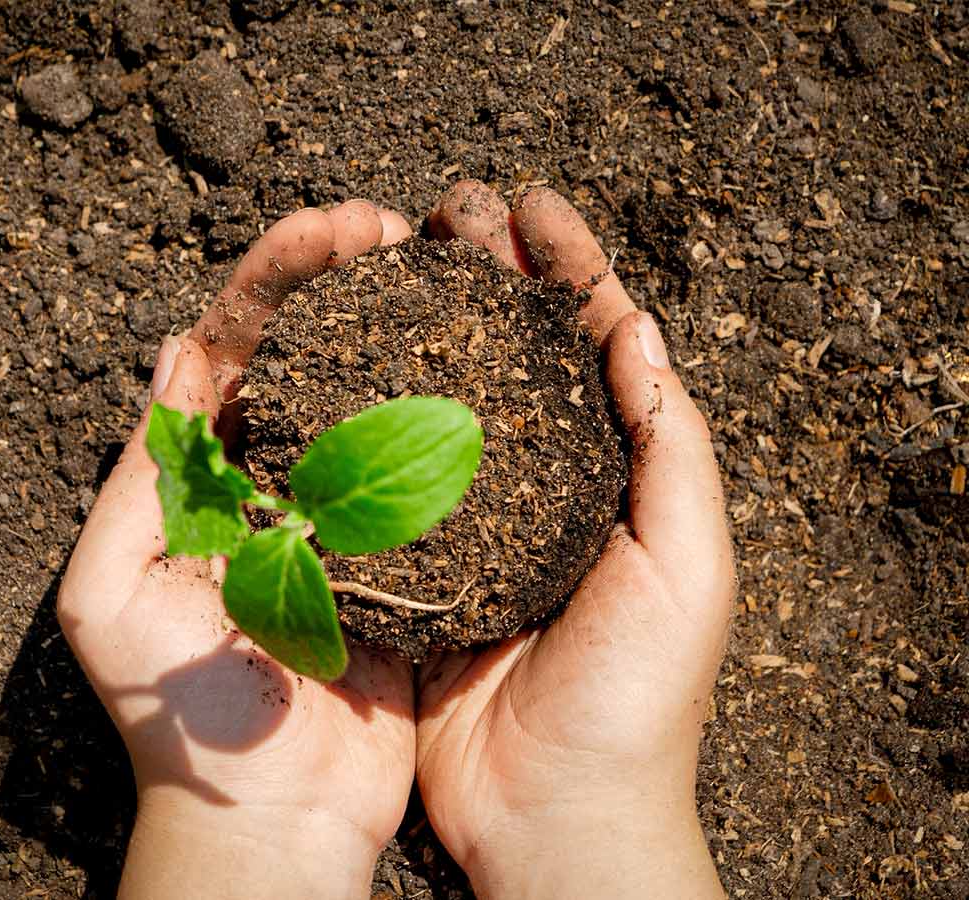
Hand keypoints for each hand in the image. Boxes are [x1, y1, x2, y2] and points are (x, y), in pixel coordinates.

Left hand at [58, 202, 416, 898]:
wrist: (268, 820)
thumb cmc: (180, 717)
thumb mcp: (114, 593)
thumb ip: (142, 477)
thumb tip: (172, 354)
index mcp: (199, 476)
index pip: (233, 345)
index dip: (278, 276)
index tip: (335, 229)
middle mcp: (270, 479)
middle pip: (308, 350)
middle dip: (343, 275)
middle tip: (394, 227)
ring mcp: (338, 512)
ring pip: (370, 394)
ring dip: (399, 327)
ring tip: (439, 269)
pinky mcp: (398, 556)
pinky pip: (421, 470)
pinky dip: (445, 414)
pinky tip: (478, 368)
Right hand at [417, 182, 732, 898]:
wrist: (556, 815)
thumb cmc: (638, 698)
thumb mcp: (687, 570)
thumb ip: (671, 451)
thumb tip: (637, 325)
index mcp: (612, 474)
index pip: (592, 344)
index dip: (567, 266)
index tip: (529, 203)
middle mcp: (539, 484)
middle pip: (509, 354)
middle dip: (482, 274)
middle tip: (444, 210)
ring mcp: (469, 519)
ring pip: (440, 396)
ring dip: (417, 324)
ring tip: (387, 256)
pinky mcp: (410, 563)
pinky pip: (384, 472)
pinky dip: (362, 413)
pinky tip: (337, 364)